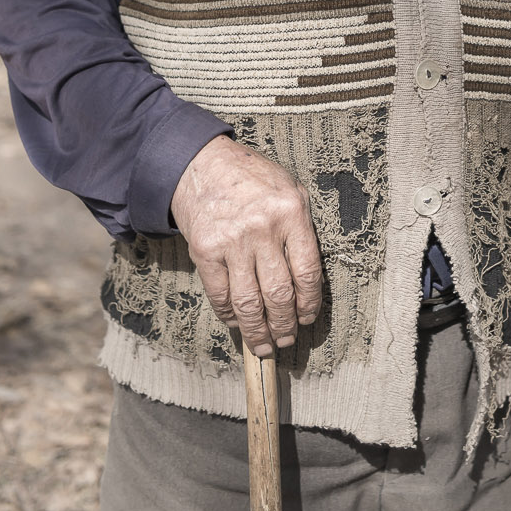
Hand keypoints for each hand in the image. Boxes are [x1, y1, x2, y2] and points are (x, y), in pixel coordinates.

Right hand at [170, 134, 321, 358]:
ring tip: (265, 346)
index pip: (308, 272)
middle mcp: (264, 229)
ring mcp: (233, 242)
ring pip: (250, 302)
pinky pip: (221, 295)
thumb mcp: (289, 188)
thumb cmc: (251, 178)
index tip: (308, 319)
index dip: (309, 303)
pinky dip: (230, 316)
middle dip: (285, 325)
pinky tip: (237, 324)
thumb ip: (301, 227)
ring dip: (259, 332)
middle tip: (287, 340)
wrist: (201, 164)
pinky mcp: (206, 251)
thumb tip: (308, 280)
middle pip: (280, 294)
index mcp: (292, 213)